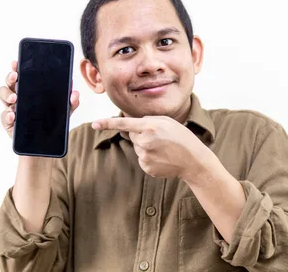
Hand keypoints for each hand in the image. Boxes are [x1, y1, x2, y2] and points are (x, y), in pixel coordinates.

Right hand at [0, 60, 79, 138]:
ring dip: (7, 94)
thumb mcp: (64, 112)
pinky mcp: (9, 123)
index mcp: (29, 90)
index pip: (22, 75)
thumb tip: (75, 94)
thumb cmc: (51, 123)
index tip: (17, 62)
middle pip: (9, 82)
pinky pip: (4, 117)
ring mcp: (11, 109)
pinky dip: (7, 115)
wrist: (45, 145)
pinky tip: (13, 115)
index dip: (17, 67)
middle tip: (16, 77)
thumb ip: (70, 103)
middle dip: (10, 77)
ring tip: (14, 98)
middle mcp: (18, 97)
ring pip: (3, 96)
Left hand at [91, 116, 214, 178]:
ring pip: (138, 148)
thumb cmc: (181, 137)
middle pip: (132, 136)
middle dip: (142, 135)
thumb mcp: (167, 121)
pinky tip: (162, 158)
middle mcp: (145, 141)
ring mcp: (145, 156)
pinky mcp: (146, 168)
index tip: (94, 124)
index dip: (107, 124)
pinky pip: (142, 159)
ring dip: (147, 147)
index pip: (124, 124)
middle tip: (160, 138)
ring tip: (164, 149)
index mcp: (149, 127)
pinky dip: (150, 158)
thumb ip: (148, 120)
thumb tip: (134, 124)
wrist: (193, 160)